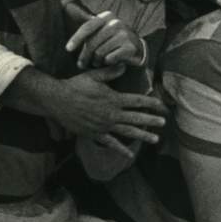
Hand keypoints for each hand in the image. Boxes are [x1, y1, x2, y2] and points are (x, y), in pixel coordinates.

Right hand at [51, 64, 167, 142]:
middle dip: (151, 120)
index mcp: (114, 98)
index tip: (162, 106)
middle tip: (163, 123)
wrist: (56, 100)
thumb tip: (125, 65)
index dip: (151, 103)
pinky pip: (111, 143)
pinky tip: (130, 155)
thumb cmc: (75, 86)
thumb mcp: (93, 75)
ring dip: (143, 135)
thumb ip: (110, 72)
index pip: (137, 101)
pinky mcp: (95, 133)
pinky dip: (121, 150)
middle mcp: (112, 113)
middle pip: (136, 117)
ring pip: (128, 131)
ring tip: (155, 139)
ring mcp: (104, 125)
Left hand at [66, 11, 145, 68]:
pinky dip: (107, 63)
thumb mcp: (102, 30)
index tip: (68, 49)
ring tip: (97, 63)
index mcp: (107, 16)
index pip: (87, 27)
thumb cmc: (113, 41)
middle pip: (92, 42)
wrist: (137, 49)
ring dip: (96, 61)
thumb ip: (89, 28)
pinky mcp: (130, 47)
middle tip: (82, 64)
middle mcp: (116, 23)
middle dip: (84, 56)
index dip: (76, 39)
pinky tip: (109, 63)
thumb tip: (68, 8)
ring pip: (100, 52)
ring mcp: (125, 34)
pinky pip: (109, 58)